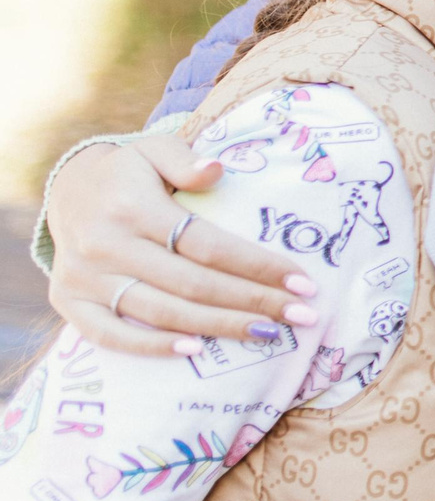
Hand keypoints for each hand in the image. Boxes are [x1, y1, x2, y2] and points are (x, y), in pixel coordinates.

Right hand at [47, 137, 314, 354]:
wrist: (65, 189)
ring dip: (218, 328)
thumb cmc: (127, 173)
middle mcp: (107, 246)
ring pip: (161, 312)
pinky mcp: (68, 302)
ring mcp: (85, 278)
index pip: (207, 245)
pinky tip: (195, 351)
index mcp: (134, 209)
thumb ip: (184, 158)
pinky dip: (150, 347)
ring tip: (269, 335)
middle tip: (302, 316)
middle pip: (193, 284)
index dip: (256, 265)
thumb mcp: (153, 149)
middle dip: (253, 302)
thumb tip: (215, 170)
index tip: (302, 282)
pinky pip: (108, 335)